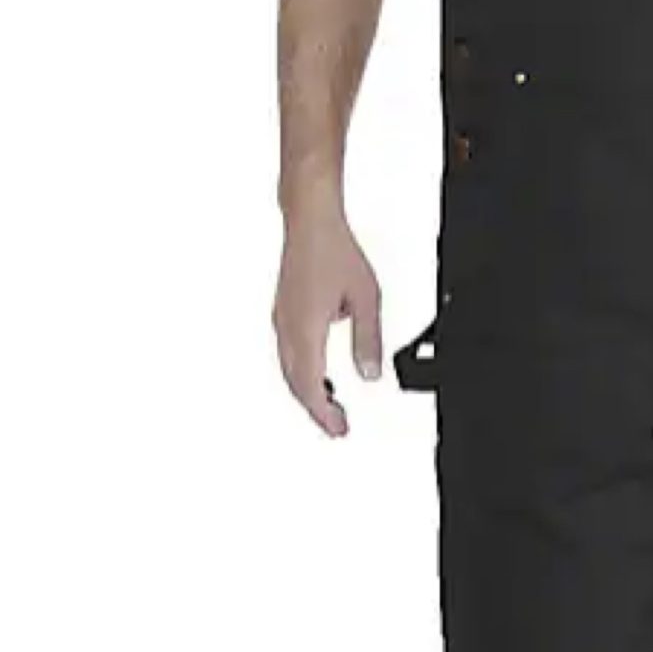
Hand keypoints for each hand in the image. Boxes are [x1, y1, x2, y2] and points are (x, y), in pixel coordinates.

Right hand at [272, 196, 382, 437]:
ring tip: (332, 405)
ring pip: (289, 370)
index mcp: (305, 330)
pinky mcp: (283, 312)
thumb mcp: (366, 299)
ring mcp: (282, 320)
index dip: (324, 413)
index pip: (310, 385)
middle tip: (338, 425)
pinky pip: (288, 353)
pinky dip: (302, 372)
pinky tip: (319, 373)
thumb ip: (368, 340)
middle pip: (296, 383)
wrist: (310, 222)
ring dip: (308, 391)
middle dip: (317, 409)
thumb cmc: (335, 252)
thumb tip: (370, 374)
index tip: (339, 429)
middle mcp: (287, 328)